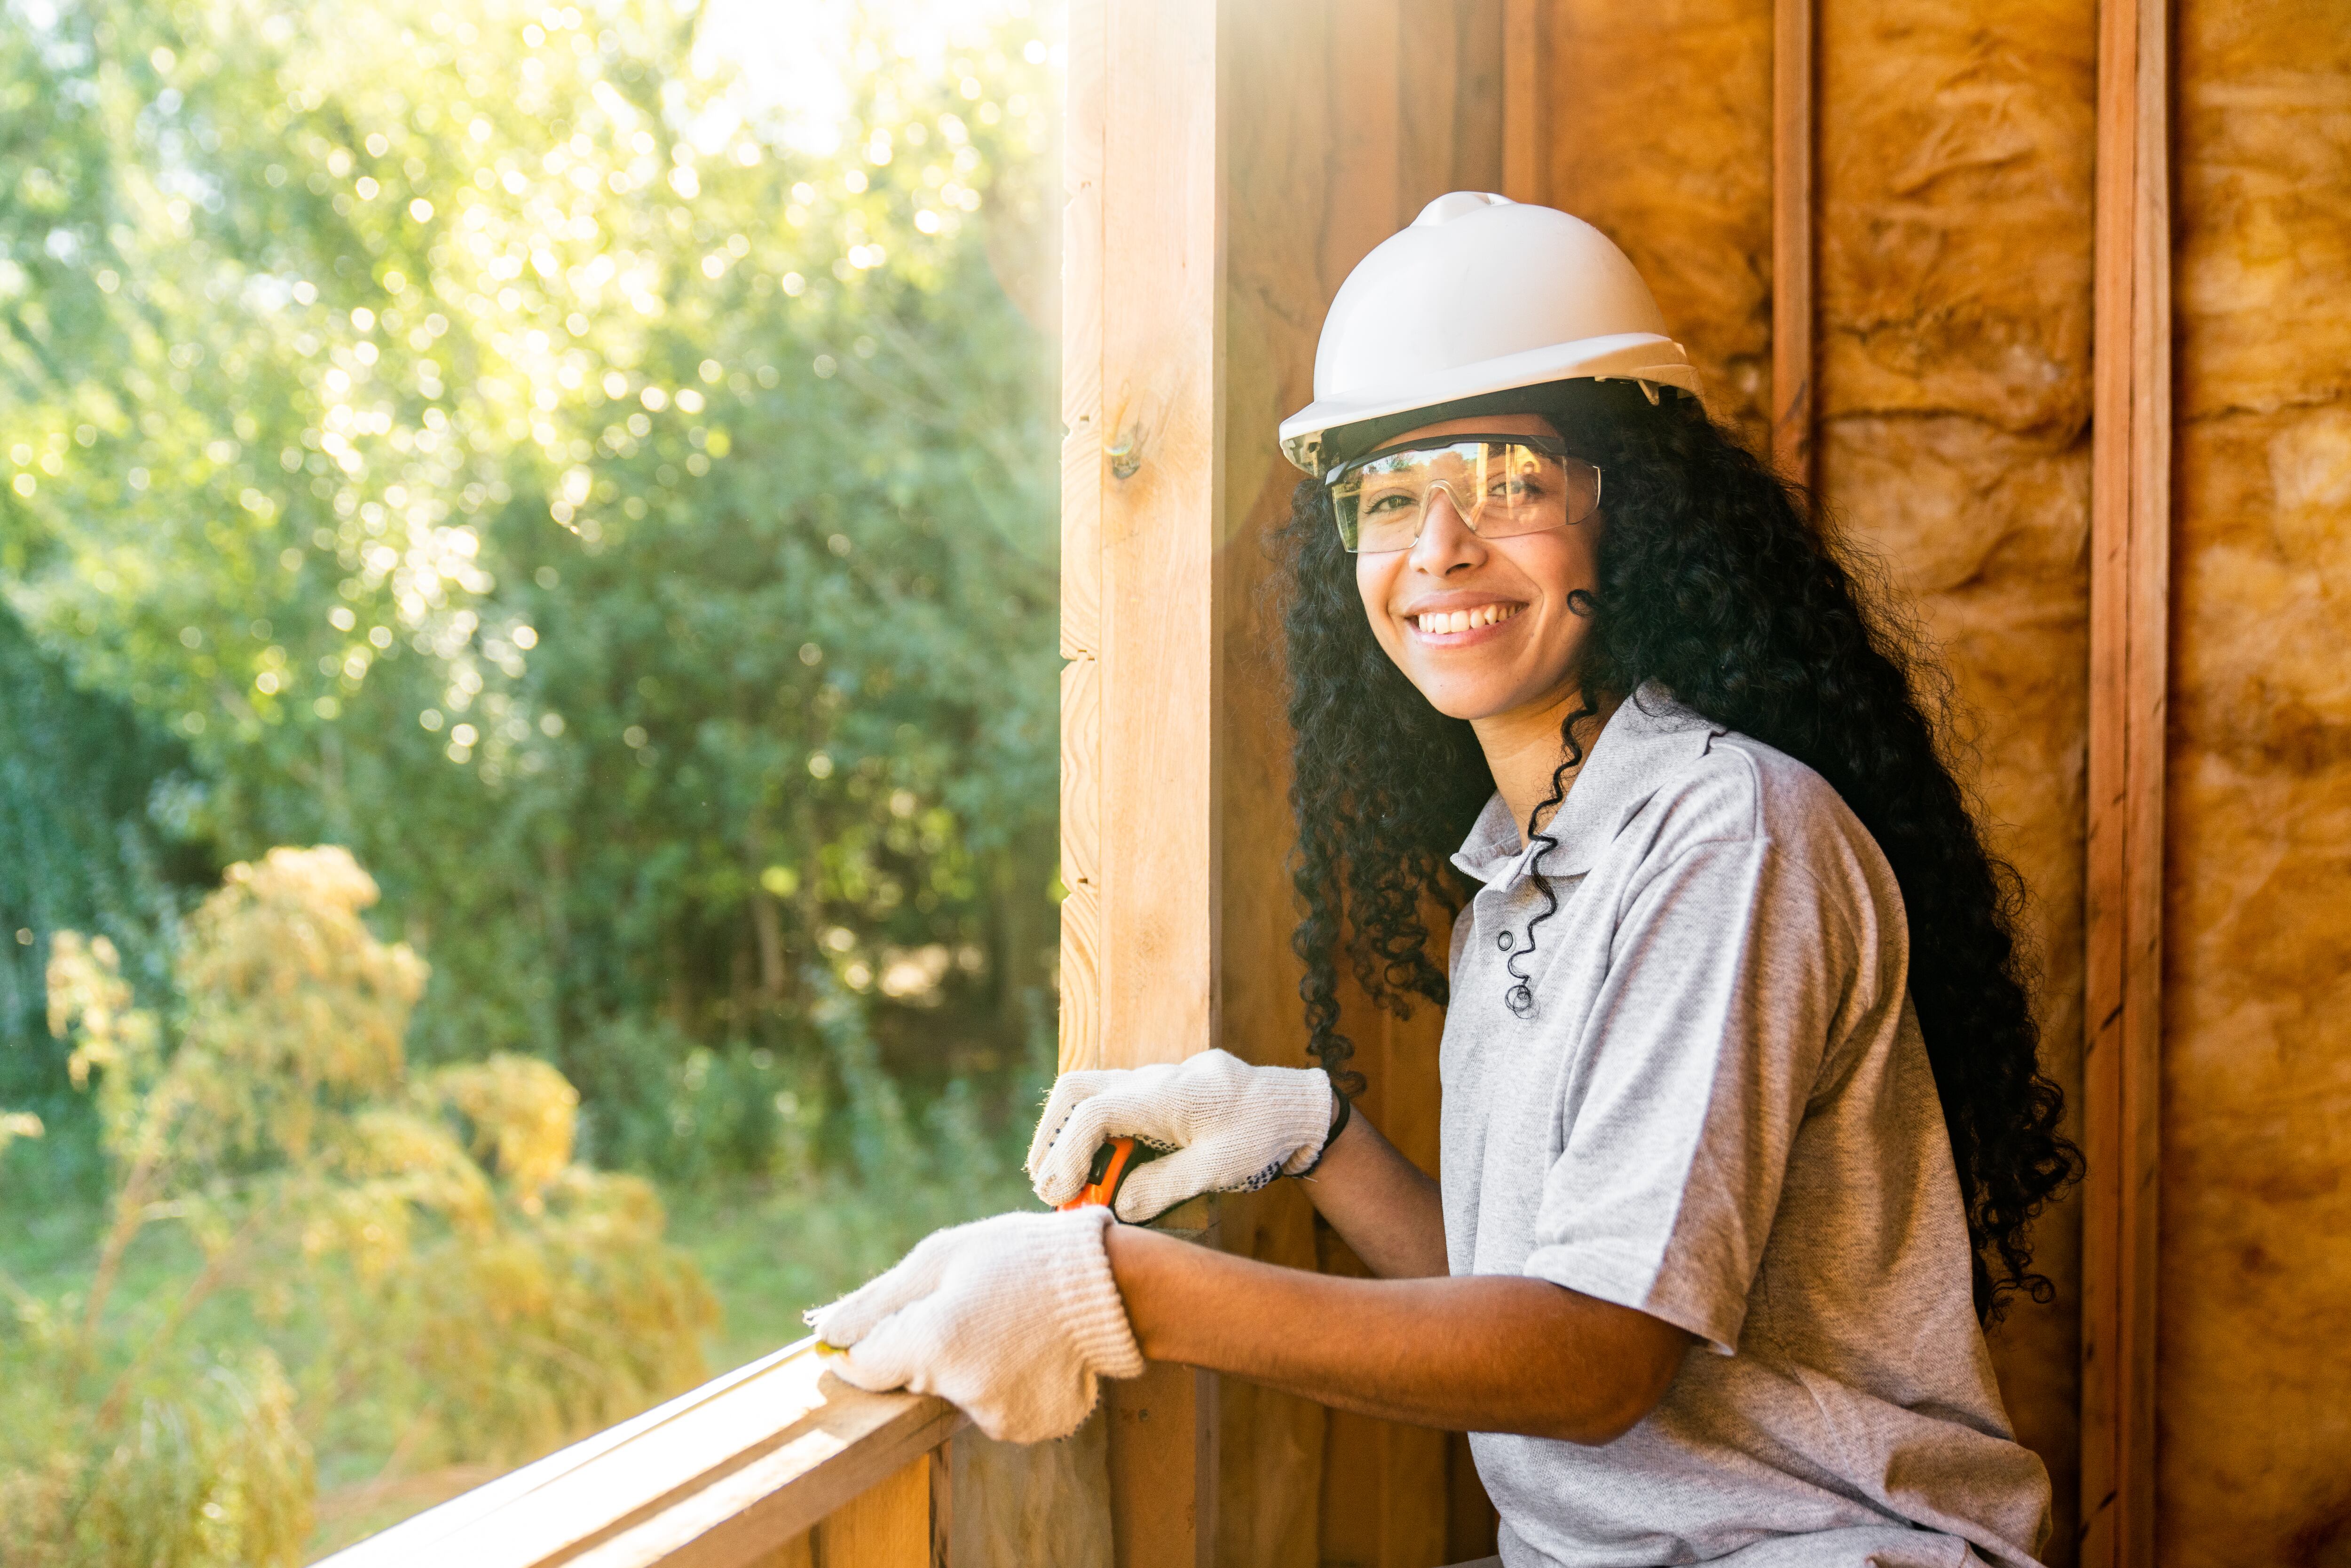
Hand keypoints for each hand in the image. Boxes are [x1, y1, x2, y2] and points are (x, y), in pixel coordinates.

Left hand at [804, 1207, 1143, 1443]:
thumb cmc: (1021, 1256)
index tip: (894, 1323)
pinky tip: (1031, 1349)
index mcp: (932, 1343)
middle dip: (930, 1345)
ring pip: (957, 1393)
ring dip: (971, 1364)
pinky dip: (1006, 1383)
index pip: (865, 1368)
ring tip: (1011, 1322)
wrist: (1112, 1284)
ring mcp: (999, 1417)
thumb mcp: (942, 1256)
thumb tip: (823, 1332)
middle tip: (974, 1304)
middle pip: (913, 1378)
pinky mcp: (1030, 1427)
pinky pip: (997, 1409)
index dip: (868, 1346)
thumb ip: (877, 1302)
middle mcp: (961, 1390)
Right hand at [1025, 1048, 1338, 1222]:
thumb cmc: (1261, 1136)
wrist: (1293, 1109)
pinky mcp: (1156, 1093)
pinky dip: (1088, 1130)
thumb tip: (1117, 1206)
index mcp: (1165, 1094)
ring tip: (1058, 1179)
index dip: (1068, 1154)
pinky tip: (1090, 1165)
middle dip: (1051, 1136)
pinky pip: (1108, 1100)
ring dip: (1066, 1132)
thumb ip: (1165, 1185)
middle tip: (1044, 1184)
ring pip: (1088, 1091)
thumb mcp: (1217, 1168)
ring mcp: (1152, 1082)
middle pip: (1076, 1090)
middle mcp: (1151, 1080)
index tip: (1059, 1193)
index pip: (1094, 1114)